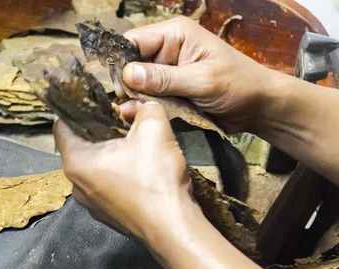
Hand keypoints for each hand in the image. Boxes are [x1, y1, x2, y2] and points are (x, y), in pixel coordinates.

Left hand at [54, 101, 200, 243]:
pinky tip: (139, 172)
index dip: (75, 110)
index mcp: (75, 161)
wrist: (172, 227)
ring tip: (133, 146)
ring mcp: (90, 204)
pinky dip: (117, 176)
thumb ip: (144, 108)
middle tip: (121, 121)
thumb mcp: (154, 128)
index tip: (93, 101)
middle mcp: (75, 185)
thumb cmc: (155, 178)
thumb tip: (138, 105)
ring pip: (93, 169)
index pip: (61, 127)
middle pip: (79, 148)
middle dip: (98, 132)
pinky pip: (105, 187)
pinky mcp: (107, 216)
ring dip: (109, 156)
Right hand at [119, 16, 278, 133]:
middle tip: (128, 107)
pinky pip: (147, 100)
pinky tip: (142, 119)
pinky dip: (144, 110)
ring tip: (134, 116)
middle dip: (127, 87)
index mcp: (175, 35)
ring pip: (136, 86)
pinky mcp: (169, 92)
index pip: (133, 41)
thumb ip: (165, 78)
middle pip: (130, 65)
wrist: (259, 107)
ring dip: (135, 102)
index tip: (121, 88)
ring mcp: (166, 73)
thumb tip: (129, 74)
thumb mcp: (202, 81)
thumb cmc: (239, 85)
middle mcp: (166, 51)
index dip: (121, 63)